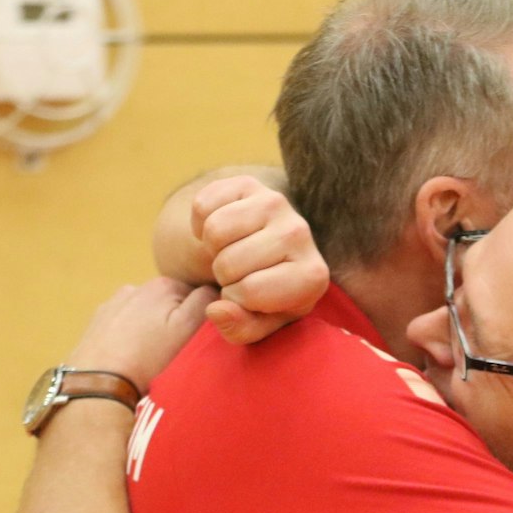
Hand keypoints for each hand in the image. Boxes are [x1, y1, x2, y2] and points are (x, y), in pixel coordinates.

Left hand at [66, 278, 217, 391]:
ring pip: (146, 315)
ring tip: (152, 358)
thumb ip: (205, 300)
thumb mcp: (189, 328)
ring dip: (153, 329)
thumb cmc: (149, 359)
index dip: (203, 317)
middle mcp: (136, 287)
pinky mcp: (97, 323)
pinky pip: (124, 326)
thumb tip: (213, 287)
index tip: (198, 339)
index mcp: (163, 284)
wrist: (99, 384)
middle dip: (175, 322)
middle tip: (176, 352)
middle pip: (170, 303)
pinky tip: (131, 357)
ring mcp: (113, 304)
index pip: (198, 294)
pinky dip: (131, 337)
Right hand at [190, 175, 329, 343]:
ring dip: (212, 249)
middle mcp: (300, 233)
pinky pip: (203, 205)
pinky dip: (200, 224)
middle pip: (229, 262)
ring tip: (232, 253)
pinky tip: (224, 233)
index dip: (235, 300)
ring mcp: (276, 202)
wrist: (268, 253)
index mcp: (312, 276)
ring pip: (215, 231)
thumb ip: (241, 329)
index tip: (248, 298)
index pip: (250, 291)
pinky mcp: (250, 183)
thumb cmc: (268, 297)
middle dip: (223, 275)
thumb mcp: (260, 323)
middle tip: (238, 274)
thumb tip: (217, 310)